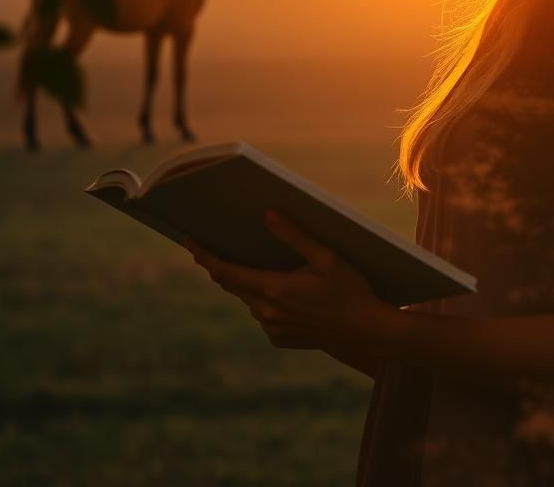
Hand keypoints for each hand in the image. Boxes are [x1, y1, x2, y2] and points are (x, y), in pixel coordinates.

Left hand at [183, 209, 393, 351]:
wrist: (366, 333)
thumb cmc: (350, 290)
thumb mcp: (327, 258)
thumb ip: (295, 236)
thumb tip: (268, 214)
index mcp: (275, 289)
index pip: (227, 272)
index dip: (205, 256)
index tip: (188, 241)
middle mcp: (267, 312)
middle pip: (231, 284)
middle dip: (218, 266)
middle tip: (206, 247)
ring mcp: (273, 328)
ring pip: (248, 299)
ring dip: (245, 282)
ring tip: (250, 264)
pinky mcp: (280, 338)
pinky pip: (262, 314)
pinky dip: (263, 299)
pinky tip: (279, 290)